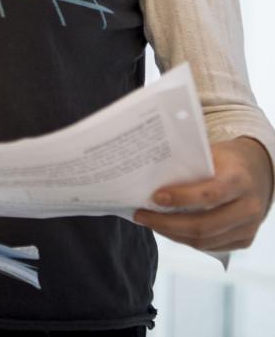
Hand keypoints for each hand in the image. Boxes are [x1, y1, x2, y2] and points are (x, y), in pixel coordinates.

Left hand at [134, 137, 273, 251]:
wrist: (258, 173)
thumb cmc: (226, 160)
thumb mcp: (212, 153)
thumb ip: (189, 163)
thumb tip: (151, 174)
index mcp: (238, 179)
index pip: (209, 194)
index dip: (181, 198)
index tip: (155, 197)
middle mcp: (248, 207)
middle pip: (204, 224)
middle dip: (167, 223)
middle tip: (141, 215)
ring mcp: (249, 227)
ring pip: (205, 240)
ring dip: (173, 234)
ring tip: (150, 223)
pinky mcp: (245, 240)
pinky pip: (211, 246)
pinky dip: (186, 240)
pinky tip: (169, 230)